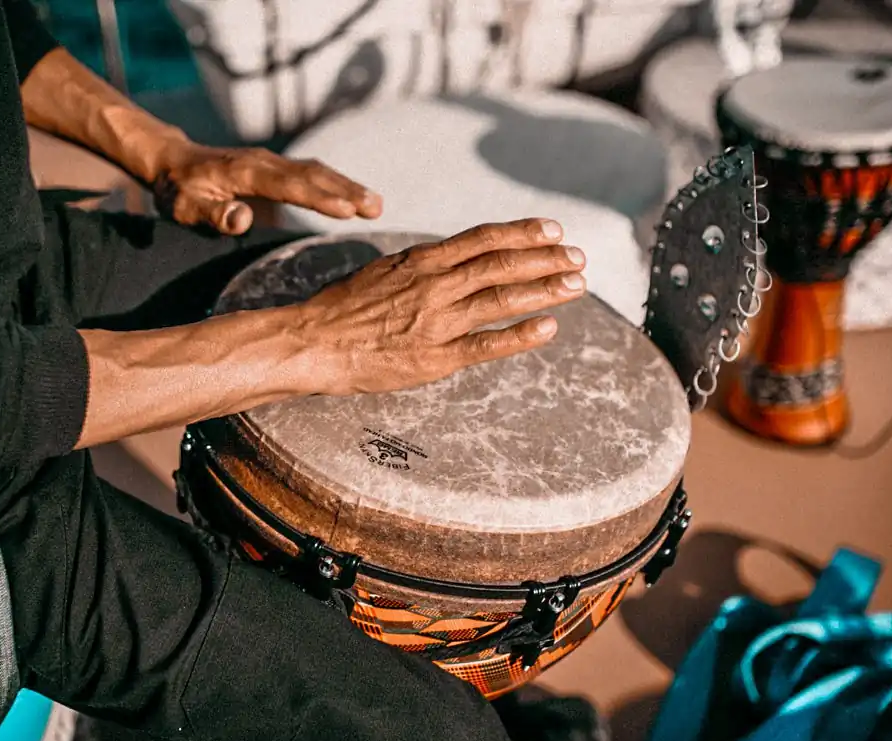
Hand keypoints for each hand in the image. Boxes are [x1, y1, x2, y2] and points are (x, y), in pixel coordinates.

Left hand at [151, 140, 381, 234]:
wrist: (173, 161)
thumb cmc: (178, 190)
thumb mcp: (186, 208)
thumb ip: (214, 215)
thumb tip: (244, 220)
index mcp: (245, 172)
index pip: (289, 186)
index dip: (318, 198)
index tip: (346, 211)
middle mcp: (264, 161)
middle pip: (312, 174)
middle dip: (346, 190)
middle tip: (375, 208)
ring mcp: (272, 162)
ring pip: (316, 171)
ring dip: (347, 186)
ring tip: (375, 205)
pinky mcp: (276, 167)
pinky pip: (310, 173)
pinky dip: (335, 183)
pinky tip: (353, 197)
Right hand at [295, 219, 586, 395]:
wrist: (313, 342)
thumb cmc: (341, 308)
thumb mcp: (382, 271)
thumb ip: (420, 267)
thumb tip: (449, 261)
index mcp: (421, 260)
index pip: (483, 238)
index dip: (522, 232)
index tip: (553, 230)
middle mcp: (434, 285)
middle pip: (501, 264)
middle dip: (545, 259)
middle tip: (578, 257)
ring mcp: (437, 321)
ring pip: (501, 299)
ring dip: (544, 290)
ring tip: (576, 284)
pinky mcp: (435, 357)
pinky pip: (486, 345)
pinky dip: (520, 335)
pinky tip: (549, 328)